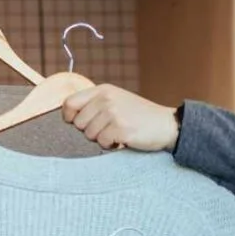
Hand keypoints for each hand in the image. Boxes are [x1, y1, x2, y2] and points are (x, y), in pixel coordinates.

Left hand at [62, 84, 179, 151]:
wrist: (167, 124)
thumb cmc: (138, 115)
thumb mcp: (116, 100)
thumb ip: (94, 103)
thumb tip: (67, 115)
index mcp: (103, 90)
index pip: (69, 103)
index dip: (69, 117)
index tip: (78, 123)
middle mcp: (106, 99)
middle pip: (78, 123)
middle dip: (90, 130)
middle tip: (108, 128)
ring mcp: (113, 113)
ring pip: (89, 135)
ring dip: (101, 139)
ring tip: (117, 132)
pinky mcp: (120, 128)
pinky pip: (102, 142)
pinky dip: (110, 145)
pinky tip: (122, 139)